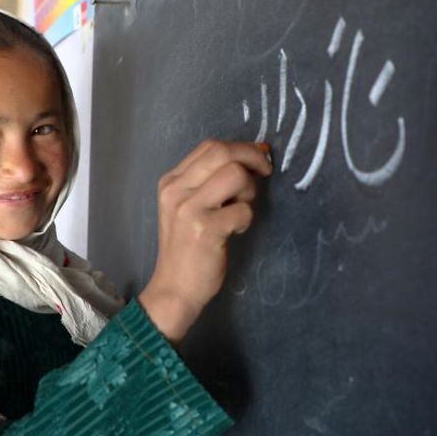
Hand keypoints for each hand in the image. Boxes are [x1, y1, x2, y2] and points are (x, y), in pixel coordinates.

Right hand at [138, 140, 272, 344]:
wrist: (174, 288)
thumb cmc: (186, 249)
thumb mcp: (187, 208)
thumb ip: (209, 183)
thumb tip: (251, 157)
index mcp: (171, 182)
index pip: (210, 146)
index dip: (241, 147)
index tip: (258, 159)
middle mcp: (176, 190)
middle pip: (222, 152)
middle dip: (252, 157)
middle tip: (265, 172)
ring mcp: (188, 209)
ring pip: (235, 175)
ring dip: (250, 190)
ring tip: (242, 208)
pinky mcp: (205, 230)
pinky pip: (243, 209)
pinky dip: (247, 218)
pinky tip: (236, 231)